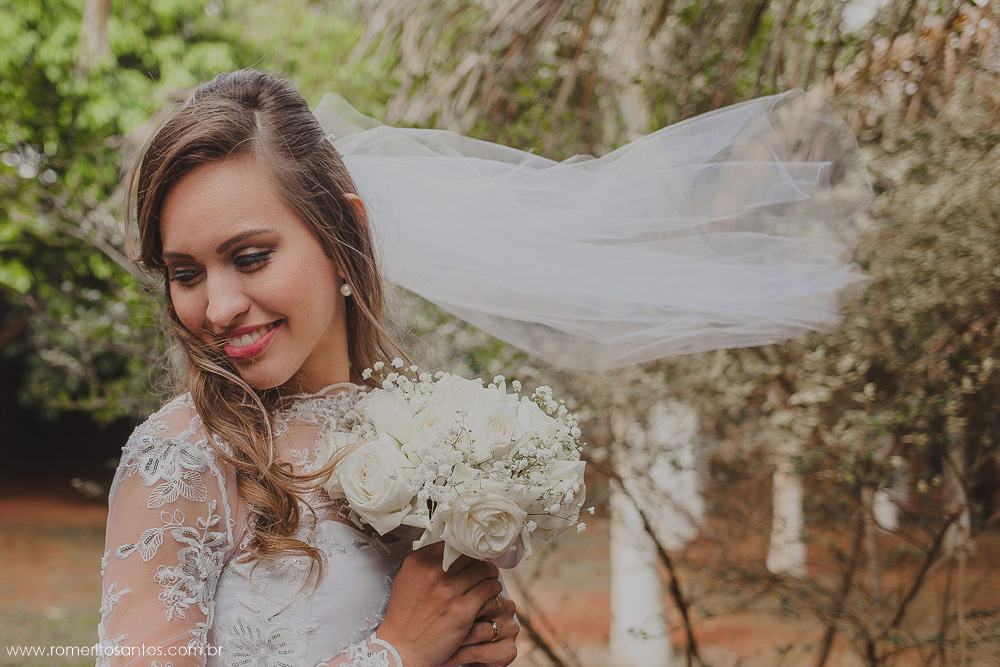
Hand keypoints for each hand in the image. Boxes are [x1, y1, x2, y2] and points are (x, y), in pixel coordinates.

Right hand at [376, 543, 502, 666]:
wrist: (401, 647)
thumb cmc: (404, 616)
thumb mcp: (407, 579)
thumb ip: (426, 563)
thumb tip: (450, 551)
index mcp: (419, 561)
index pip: (453, 544)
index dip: (465, 550)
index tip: (471, 556)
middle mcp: (434, 572)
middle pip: (470, 556)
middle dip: (479, 562)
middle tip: (483, 569)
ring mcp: (449, 591)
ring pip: (483, 571)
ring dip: (490, 575)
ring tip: (490, 580)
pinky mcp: (463, 609)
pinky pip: (489, 589)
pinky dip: (493, 589)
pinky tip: (492, 593)